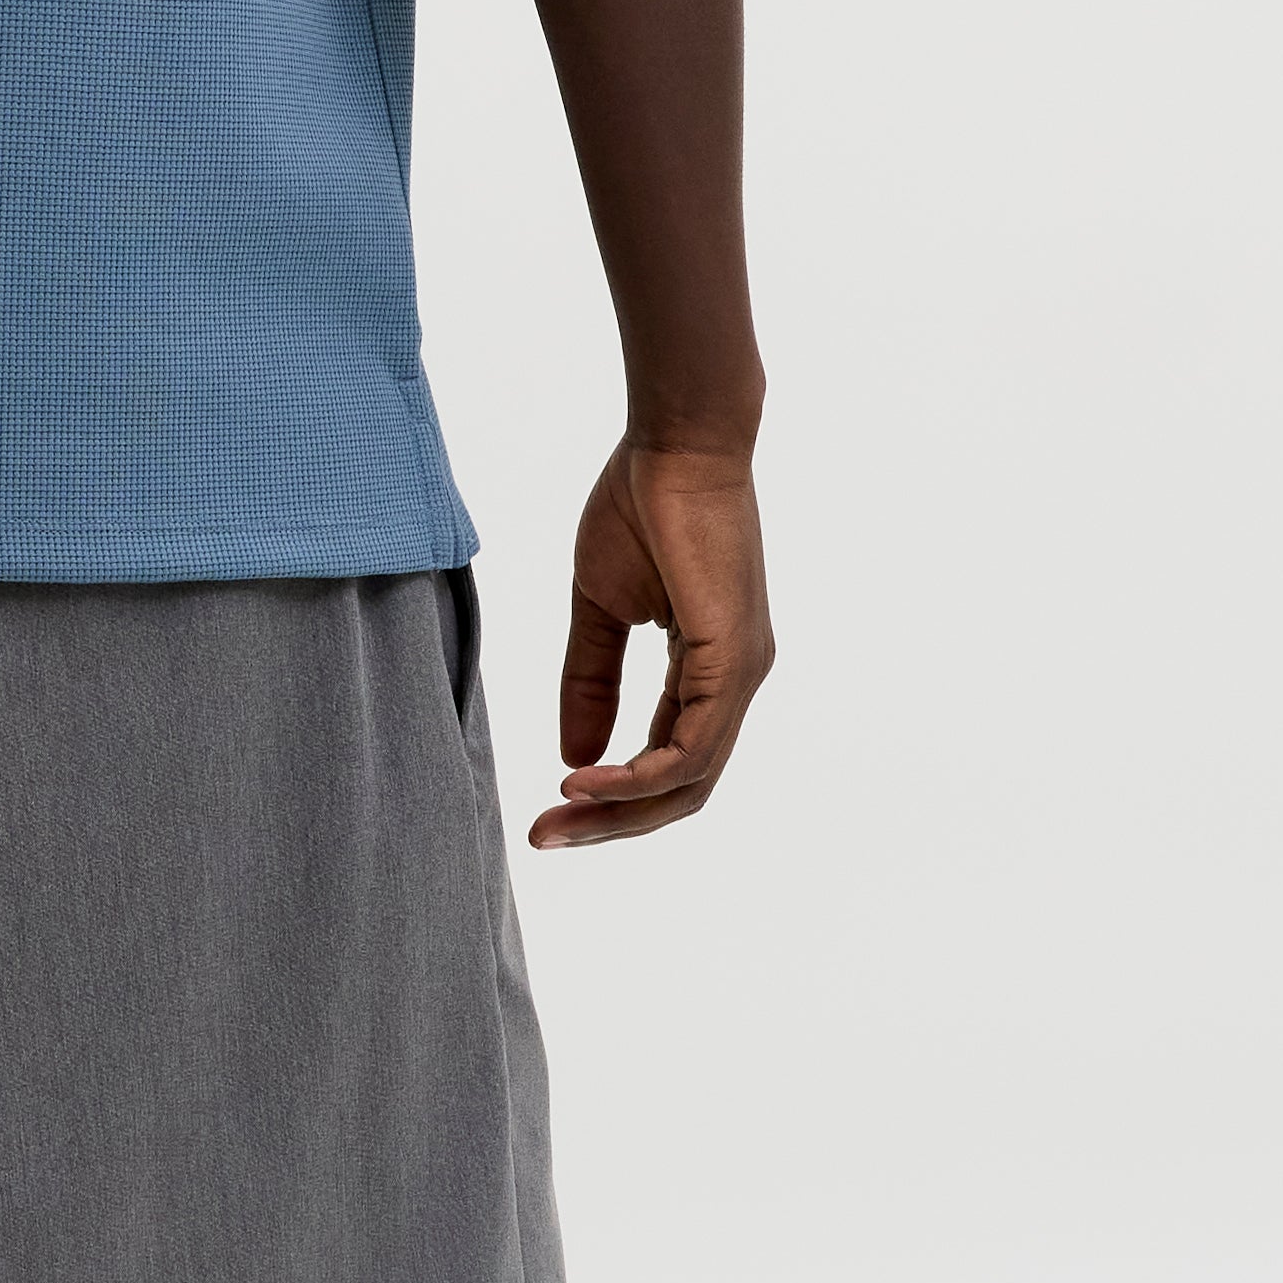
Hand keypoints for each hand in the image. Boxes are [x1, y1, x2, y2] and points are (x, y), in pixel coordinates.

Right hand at [534, 435, 771, 849]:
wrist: (675, 444)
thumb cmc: (641, 507)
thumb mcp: (600, 609)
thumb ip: (589, 681)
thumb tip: (572, 755)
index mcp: (708, 672)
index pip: (666, 761)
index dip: (606, 797)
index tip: (543, 810)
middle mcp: (734, 681)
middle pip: (681, 789)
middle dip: (610, 824)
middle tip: (542, 838)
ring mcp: (741, 673)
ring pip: (689, 781)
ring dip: (619, 810)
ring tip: (557, 815)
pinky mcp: (734, 659)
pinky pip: (692, 747)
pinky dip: (639, 775)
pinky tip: (587, 779)